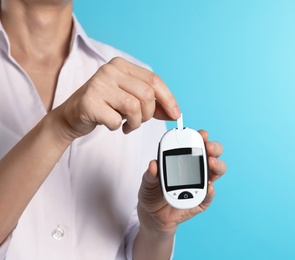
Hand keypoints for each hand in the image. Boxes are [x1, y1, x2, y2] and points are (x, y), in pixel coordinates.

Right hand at [54, 57, 179, 140]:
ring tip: (127, 124)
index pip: (154, 80)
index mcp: (121, 65)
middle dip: (148, 114)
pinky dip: (117, 126)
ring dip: (135, 122)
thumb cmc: (104, 106)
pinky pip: (116, 120)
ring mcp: (98, 85)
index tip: (175, 114)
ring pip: (134, 107)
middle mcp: (109, 70)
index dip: (168, 99)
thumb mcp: (129, 99)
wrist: (71, 116)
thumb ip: (152, 103)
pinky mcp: (89, 102)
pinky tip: (111, 123)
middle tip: (138, 120)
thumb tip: (174, 112)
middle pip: (147, 94)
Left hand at [137, 130, 226, 236]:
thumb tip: (153, 164)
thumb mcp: (148, 181)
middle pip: (213, 155)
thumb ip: (151, 173)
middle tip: (208, 147)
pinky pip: (209, 196)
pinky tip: (209, 187)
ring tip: (211, 163)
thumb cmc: (152, 193)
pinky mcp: (201, 201)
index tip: (201, 134)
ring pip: (216, 173)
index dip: (201, 138)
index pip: (197, 145)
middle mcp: (197, 170)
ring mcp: (201, 185)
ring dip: (217, 166)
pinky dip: (210, 191)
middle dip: (214, 148)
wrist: (152, 216)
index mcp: (185, 160)